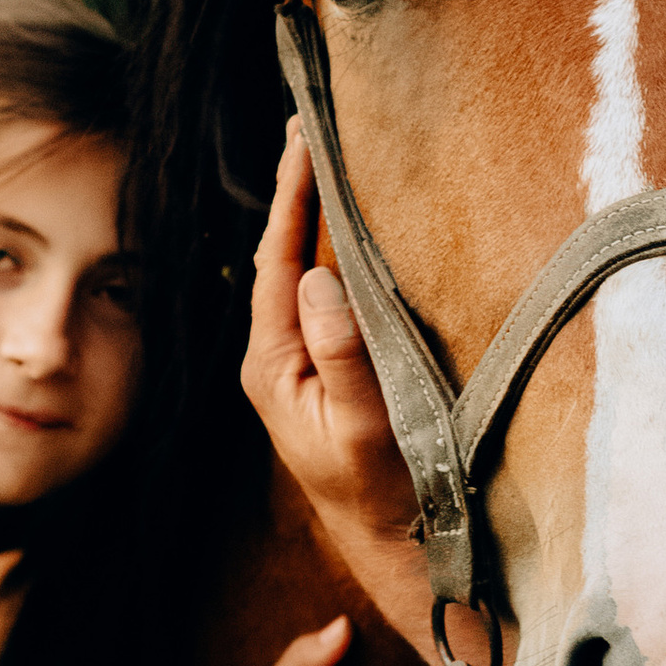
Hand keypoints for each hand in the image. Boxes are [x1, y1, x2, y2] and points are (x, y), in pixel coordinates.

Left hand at [244, 129, 427, 608]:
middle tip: (309, 120)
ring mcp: (300, 360)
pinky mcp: (328, 366)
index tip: (301, 136)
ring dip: (317, 214)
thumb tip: (318, 275)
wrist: (395, 545)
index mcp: (270, 363)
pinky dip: (338, 248)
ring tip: (327, 152)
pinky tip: (354, 221)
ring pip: (303, 269)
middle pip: (282, 254)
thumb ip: (342, 354)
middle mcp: (276, 355)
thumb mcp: (362, 428)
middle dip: (297, 190)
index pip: (275, 260)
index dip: (289, 196)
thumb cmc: (383, 492)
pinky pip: (328, 291)